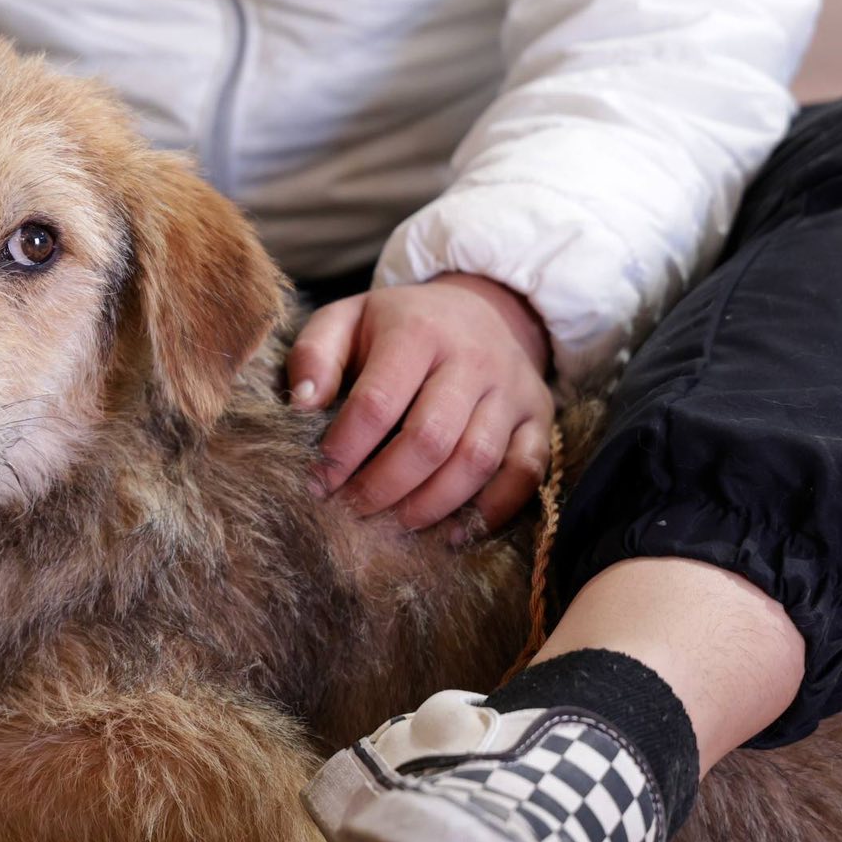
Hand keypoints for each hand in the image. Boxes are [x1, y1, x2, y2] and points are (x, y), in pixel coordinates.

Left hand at [287, 274, 552, 541]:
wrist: (483, 308)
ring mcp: (511, 390)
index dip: (343, 451)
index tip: (318, 481)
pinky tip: (452, 533)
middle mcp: (472, 359)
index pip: (377, 403)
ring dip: (431, 504)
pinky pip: (526, 473)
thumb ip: (314, 355)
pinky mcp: (539, 418)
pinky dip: (492, 511)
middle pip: (430, 438)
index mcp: (417, 331)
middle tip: (351, 509)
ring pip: (477, 460)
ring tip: (394, 523)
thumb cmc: (400, 325)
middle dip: (384, 485)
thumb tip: (302, 405)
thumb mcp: (347, 319)